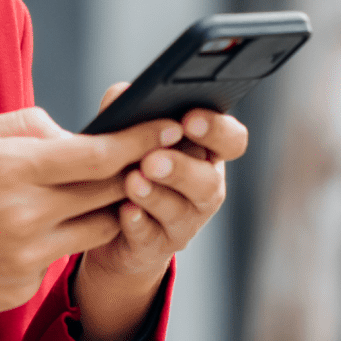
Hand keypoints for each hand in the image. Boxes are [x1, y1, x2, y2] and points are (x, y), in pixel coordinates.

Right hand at [0, 107, 167, 340]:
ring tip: (90, 190)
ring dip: (105, 206)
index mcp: (11, 170)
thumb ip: (23, 126)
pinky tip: (25, 230)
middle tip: (151, 154)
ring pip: (98, 227)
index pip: (99, 155)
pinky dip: (58, 238)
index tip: (167, 126)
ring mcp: (28, 257)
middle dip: (135, 170)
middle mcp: (27, 216)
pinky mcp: (24, 287)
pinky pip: (61, 256)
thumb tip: (71, 131)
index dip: (141, 140)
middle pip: (110, 191)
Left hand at [72, 94, 248, 340]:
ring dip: (156, 195)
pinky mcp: (155, 247)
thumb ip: (128, 110)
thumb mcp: (128, 134)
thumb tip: (123, 93)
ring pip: (179, 211)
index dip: (217, 130)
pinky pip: (149, 238)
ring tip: (133, 181)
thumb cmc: (127, 163)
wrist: (108, 222)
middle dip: (181, 169)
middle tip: (153, 158)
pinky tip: (124, 211)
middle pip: (208, 182)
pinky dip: (136, 224)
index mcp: (205, 152)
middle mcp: (203, 188)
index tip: (189, 119)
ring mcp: (183, 221)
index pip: (231, 140)